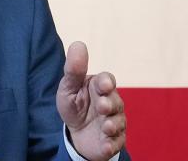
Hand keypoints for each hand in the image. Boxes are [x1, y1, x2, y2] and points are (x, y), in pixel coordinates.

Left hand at [57, 41, 125, 160]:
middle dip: (110, 104)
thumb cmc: (74, 105)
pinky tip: (105, 144)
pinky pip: (116, 142)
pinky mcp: (114, 140)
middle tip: (102, 106)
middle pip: (116, 101)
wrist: (76, 133)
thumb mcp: (68, 88)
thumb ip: (73, 69)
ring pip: (118, 122)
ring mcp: (114, 122)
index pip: (107, 80)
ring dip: (113, 124)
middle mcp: (111, 103)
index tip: (104, 85)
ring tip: (105, 127)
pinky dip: (111, 144)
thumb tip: (78, 44)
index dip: (106, 82)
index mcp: (99, 87)